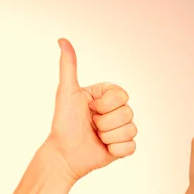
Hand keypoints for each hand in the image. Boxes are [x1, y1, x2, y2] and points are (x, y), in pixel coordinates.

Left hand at [44, 39, 136, 183]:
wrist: (63, 154)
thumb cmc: (63, 123)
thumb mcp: (66, 92)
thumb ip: (68, 66)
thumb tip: (62, 40)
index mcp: (107, 96)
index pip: (122, 95)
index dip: (105, 105)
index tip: (90, 109)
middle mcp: (115, 111)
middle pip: (128, 112)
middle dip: (105, 123)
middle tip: (91, 126)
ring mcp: (120, 129)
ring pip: (130, 129)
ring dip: (108, 136)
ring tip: (96, 138)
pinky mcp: (122, 148)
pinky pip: (131, 147)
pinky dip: (116, 149)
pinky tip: (104, 149)